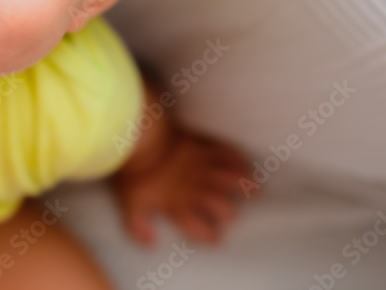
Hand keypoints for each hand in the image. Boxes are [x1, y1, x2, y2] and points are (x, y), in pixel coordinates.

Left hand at [111, 129, 249, 246]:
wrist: (140, 139)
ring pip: (232, 182)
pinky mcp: (204, 148)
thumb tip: (151, 244)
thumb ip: (138, 227)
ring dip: (245, 187)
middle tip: (231, 214)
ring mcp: (203, 169)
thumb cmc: (134, 172)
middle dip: (229, 214)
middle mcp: (197, 190)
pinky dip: (238, 160)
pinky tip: (244, 164)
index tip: (216, 239)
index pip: (201, 229)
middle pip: (223, 208)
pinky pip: (228, 154)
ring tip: (255, 191)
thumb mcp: (130, 203)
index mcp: (179, 205)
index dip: (210, 236)